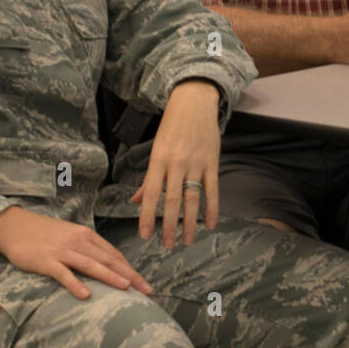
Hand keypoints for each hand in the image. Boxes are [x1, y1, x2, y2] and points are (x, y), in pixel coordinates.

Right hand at [0, 206, 152, 299]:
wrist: (15, 226)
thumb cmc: (44, 233)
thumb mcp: (70, 236)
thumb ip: (87, 248)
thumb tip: (106, 263)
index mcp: (86, 235)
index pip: (113, 254)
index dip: (130, 268)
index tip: (143, 282)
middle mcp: (78, 241)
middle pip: (108, 260)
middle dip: (129, 275)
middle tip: (145, 289)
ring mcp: (62, 251)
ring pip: (91, 265)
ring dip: (110, 277)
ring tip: (125, 288)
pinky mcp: (46, 261)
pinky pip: (63, 274)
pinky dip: (75, 284)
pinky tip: (86, 294)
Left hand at [130, 80, 220, 248]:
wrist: (194, 102)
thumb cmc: (171, 126)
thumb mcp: (156, 149)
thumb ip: (149, 178)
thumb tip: (136, 200)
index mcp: (158, 160)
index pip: (151, 193)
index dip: (147, 216)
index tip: (145, 235)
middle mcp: (176, 164)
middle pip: (171, 200)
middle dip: (168, 225)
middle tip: (166, 245)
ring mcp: (196, 163)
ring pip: (192, 198)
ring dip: (189, 223)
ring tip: (187, 241)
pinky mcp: (212, 162)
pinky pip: (212, 189)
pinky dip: (212, 208)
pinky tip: (210, 224)